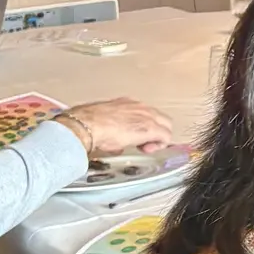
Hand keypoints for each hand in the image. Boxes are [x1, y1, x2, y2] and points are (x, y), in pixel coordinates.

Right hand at [55, 98, 174, 161]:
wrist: (87, 125)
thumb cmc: (87, 123)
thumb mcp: (102, 125)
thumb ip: (112, 132)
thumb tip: (115, 144)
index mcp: (127, 104)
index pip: (145, 114)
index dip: (144, 127)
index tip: (136, 138)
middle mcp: (140, 107)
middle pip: (161, 118)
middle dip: (155, 132)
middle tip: (143, 144)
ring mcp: (147, 116)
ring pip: (166, 125)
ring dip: (157, 138)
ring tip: (145, 147)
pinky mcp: (150, 128)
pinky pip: (166, 136)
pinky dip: (159, 145)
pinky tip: (147, 150)